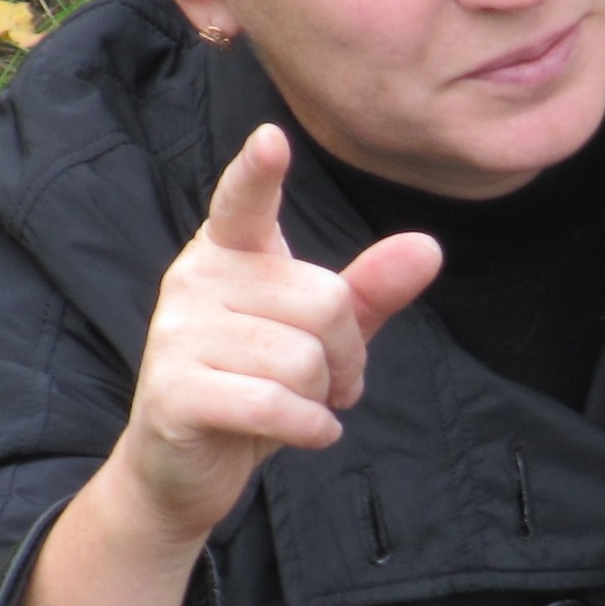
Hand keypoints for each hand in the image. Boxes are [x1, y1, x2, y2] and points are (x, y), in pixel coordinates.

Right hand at [114, 123, 441, 546]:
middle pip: (322, 300)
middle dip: (346, 354)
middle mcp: (196, 280)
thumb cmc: (255, 385)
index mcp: (229, 251)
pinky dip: (310, 427)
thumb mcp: (319, 336)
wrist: (182, 466)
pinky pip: (274, 403)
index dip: (259, 172)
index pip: (243, 201)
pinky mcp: (175, 392)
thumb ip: (368, 290)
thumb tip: (429, 248)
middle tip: (330, 382)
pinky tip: (306, 432)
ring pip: (302, 358)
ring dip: (323, 397)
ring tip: (301, 406)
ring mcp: (178, 334)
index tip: (272, 139)